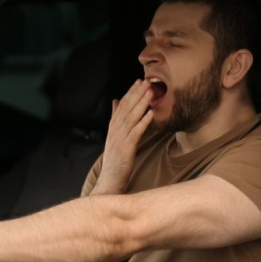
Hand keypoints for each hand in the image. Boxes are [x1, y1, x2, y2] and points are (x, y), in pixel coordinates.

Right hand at [95, 79, 153, 193]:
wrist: (109, 180)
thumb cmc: (115, 161)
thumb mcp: (114, 137)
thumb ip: (115, 119)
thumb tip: (115, 101)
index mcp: (112, 127)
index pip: (121, 105)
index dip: (130, 92)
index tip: (138, 81)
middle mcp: (115, 131)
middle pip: (126, 108)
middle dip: (137, 93)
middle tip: (147, 81)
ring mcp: (120, 139)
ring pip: (131, 117)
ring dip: (141, 103)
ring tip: (151, 92)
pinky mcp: (126, 149)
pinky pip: (136, 132)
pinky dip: (143, 122)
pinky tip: (151, 113)